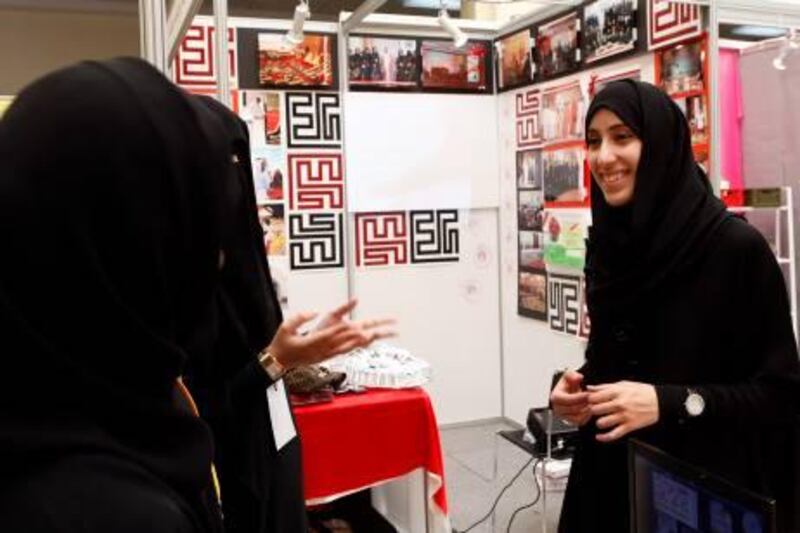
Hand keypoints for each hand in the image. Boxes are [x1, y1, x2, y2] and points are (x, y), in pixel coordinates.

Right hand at [267, 302, 394, 368]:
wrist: (280, 361)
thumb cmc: (282, 343)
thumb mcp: (286, 326)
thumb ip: (301, 317)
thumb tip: (316, 311)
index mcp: (314, 342)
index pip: (334, 334)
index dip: (348, 330)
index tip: (361, 326)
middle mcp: (326, 349)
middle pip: (352, 340)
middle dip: (372, 332)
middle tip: (390, 327)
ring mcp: (329, 353)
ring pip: (355, 345)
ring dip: (372, 338)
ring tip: (389, 332)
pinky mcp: (330, 355)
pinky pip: (350, 349)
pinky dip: (361, 344)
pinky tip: (372, 339)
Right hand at [550, 370, 590, 426]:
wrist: (569, 391)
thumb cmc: (569, 384)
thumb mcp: (569, 375)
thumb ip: (572, 375)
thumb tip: (578, 377)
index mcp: (555, 397)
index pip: (566, 400)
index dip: (578, 397)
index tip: (587, 394)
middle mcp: (557, 408)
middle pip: (572, 409)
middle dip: (584, 404)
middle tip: (592, 399)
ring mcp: (564, 416)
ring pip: (577, 418)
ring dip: (586, 411)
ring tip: (592, 403)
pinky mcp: (570, 421)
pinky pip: (580, 422)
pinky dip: (586, 416)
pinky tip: (590, 408)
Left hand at [587, 381, 658, 442]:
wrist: (660, 401)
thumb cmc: (642, 391)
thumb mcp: (623, 384)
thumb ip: (605, 386)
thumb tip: (590, 388)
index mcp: (616, 392)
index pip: (594, 397)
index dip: (589, 400)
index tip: (589, 401)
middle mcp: (619, 404)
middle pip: (595, 410)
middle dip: (593, 411)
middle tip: (595, 411)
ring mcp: (624, 416)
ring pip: (602, 422)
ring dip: (599, 422)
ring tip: (602, 420)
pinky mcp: (629, 426)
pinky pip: (613, 434)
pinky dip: (604, 437)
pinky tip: (599, 436)